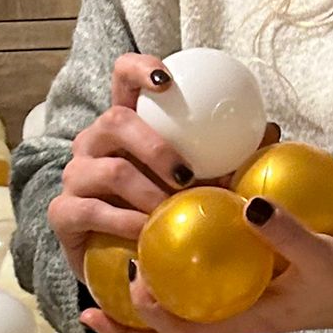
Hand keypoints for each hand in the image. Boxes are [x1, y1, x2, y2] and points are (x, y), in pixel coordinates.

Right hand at [49, 52, 278, 280]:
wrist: (126, 264)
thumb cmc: (167, 213)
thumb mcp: (201, 183)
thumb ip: (229, 156)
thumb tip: (270, 129)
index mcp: (125, 125)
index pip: (123, 78)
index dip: (140, 68)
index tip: (167, 79)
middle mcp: (94, 143)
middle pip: (114, 120)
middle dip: (153, 145)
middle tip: (186, 174)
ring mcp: (75, 175)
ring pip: (108, 169)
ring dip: (147, 192)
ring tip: (173, 211)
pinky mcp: (63, 212)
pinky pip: (92, 210)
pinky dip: (126, 223)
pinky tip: (148, 235)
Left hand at [79, 201, 332, 332]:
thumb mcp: (323, 254)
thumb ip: (286, 232)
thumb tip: (245, 203)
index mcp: (247, 320)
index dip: (146, 323)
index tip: (130, 284)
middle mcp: (238, 313)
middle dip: (130, 327)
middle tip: (93, 300)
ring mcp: (245, 297)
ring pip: (185, 307)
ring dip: (151, 295)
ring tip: (119, 267)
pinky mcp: (257, 276)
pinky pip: (211, 275)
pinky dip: (188, 260)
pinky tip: (176, 228)